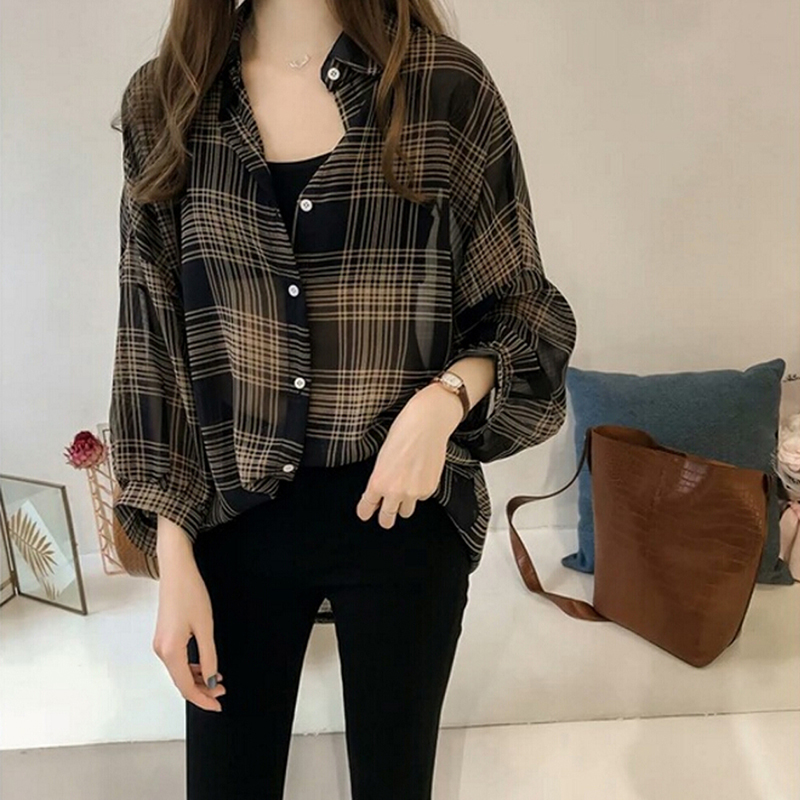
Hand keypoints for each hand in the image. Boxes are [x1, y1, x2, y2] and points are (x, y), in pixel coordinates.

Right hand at [153, 521, 226, 711]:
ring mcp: (160, 644)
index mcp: (170, 651)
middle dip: (202, 690)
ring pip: (179, 672)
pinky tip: (205, 667)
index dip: (203, 699)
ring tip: (219, 680)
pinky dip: (191, 668)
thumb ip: (209, 656)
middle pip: (181, 681)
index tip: (218, 706)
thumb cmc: (191, 594)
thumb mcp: (205, 627)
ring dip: (198, 679)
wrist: (176, 571)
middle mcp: (161, 651)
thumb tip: (212, 679)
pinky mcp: (164, 637)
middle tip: (223, 692)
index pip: (186, 686)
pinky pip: (177, 661)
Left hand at [356, 383, 462, 527]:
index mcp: (378, 482)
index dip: (365, 512)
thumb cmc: (402, 433)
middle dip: (385, 517)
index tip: (366, 513)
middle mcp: (394, 491)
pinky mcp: (429, 489)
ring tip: (405, 489)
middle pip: (387, 518)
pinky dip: (420, 491)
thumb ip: (380, 479)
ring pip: (406, 511)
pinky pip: (421, 499)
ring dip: (404, 504)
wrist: (427, 424)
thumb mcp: (382, 457)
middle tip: (385, 514)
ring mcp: (413, 493)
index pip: (366, 508)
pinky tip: (420, 475)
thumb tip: (379, 492)